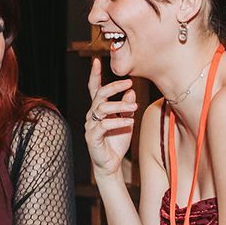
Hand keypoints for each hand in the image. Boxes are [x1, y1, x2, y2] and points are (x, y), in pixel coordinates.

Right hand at [86, 57, 137, 177]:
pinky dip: (117, 121)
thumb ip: (126, 107)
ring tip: (134, 107)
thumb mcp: (126, 121)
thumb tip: (130, 91)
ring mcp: (91, 125)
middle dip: (114, 87)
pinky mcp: (92, 137)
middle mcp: (92, 115)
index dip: (94, 75)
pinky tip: (129, 122)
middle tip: (129, 83)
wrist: (111, 164)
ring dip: (120, 105)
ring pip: (102, 108)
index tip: (96, 60)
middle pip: (99, 95)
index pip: (94, 89)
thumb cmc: (117, 142)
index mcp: (98, 109)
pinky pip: (104, 125)